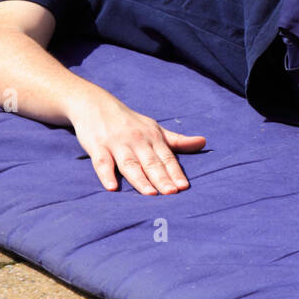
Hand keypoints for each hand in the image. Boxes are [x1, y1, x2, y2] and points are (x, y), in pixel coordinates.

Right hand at [68, 91, 204, 194]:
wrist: (95, 104)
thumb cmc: (130, 122)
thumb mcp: (155, 129)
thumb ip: (177, 141)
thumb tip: (203, 142)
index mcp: (153, 138)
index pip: (167, 158)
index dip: (175, 172)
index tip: (184, 186)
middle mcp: (137, 141)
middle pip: (151, 163)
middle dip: (162, 178)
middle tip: (172, 193)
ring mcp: (117, 144)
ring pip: (130, 164)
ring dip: (140, 179)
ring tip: (150, 194)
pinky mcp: (97, 147)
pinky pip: (102, 162)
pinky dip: (106, 175)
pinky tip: (112, 187)